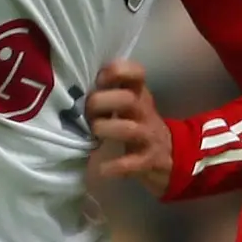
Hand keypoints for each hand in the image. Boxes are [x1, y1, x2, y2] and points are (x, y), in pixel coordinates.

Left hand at [88, 58, 172, 196]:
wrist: (168, 155)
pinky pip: (131, 163)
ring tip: (93, 135)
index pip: (137, 73)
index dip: (117, 71)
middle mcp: (145, 111)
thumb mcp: (128, 104)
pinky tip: (101, 169)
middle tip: (87, 113)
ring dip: (106, 130)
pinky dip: (114, 167)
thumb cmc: (137, 124)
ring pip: (128, 129)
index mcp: (139, 94)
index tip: (99, 79)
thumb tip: (73, 88)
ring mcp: (148, 136)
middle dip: (101, 103)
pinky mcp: (149, 160)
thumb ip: (108, 93)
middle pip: (128, 99)